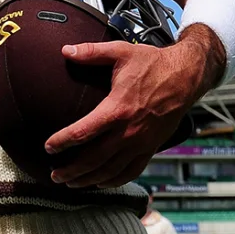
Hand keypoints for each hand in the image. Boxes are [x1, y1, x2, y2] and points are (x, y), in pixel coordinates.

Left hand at [43, 25, 222, 188]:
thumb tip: (64, 49)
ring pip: (111, 171)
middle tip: (53, 175)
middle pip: (94, 159)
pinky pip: (131, 171)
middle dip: (71, 170)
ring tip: (70, 183)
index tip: (48, 147)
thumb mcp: (120, 52)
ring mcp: (141, 143)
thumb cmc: (153, 63)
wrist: (186, 76)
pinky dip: (114, 181)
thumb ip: (91, 52)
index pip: (83, 132)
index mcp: (117, 109)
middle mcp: (129, 131)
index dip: (63, 142)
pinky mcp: (151, 148)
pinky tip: (100, 183)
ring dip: (88, 180)